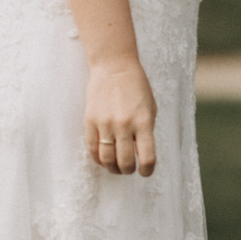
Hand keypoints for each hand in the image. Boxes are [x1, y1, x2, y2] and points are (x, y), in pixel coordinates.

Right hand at [84, 56, 158, 176]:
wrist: (114, 67)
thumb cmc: (136, 88)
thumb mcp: (150, 108)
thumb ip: (147, 132)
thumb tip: (142, 155)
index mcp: (144, 121)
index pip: (147, 158)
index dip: (147, 170)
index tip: (146, 172)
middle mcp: (124, 124)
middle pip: (125, 162)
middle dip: (129, 170)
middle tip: (130, 169)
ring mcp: (105, 123)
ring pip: (107, 159)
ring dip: (113, 168)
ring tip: (116, 167)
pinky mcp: (90, 121)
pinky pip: (92, 149)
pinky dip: (98, 159)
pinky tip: (104, 158)